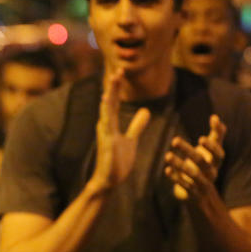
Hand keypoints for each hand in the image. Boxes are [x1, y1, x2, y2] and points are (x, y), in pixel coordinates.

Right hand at [90, 70, 150, 191]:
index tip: (120, 72)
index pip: (114, 102)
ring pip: (107, 111)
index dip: (117, 88)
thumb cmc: (118, 161)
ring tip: (113, 83)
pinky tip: (106, 106)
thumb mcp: (131, 139)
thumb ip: (137, 125)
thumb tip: (145, 110)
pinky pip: (106, 126)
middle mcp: (106, 126)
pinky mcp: (106, 143)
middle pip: (110, 103)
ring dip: (110, 97)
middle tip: (118, 70)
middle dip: (113, 87)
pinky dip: (106, 115)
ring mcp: (105, 134)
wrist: (110, 180)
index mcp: (111, 124)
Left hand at [165, 114, 225, 200]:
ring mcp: (202, 184)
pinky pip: (184, 185)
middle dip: (188, 151)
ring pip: (192, 174)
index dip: (212, 147)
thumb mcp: (212, 151)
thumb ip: (216, 135)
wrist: (202, 195)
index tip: (201, 138)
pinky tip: (166, 170)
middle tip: (174, 140)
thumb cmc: (205, 166)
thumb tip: (215, 116)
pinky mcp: (192, 193)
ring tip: (167, 155)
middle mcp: (211, 172)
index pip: (219, 154)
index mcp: (216, 162)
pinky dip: (175, 178)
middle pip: (202, 162)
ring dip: (179, 164)